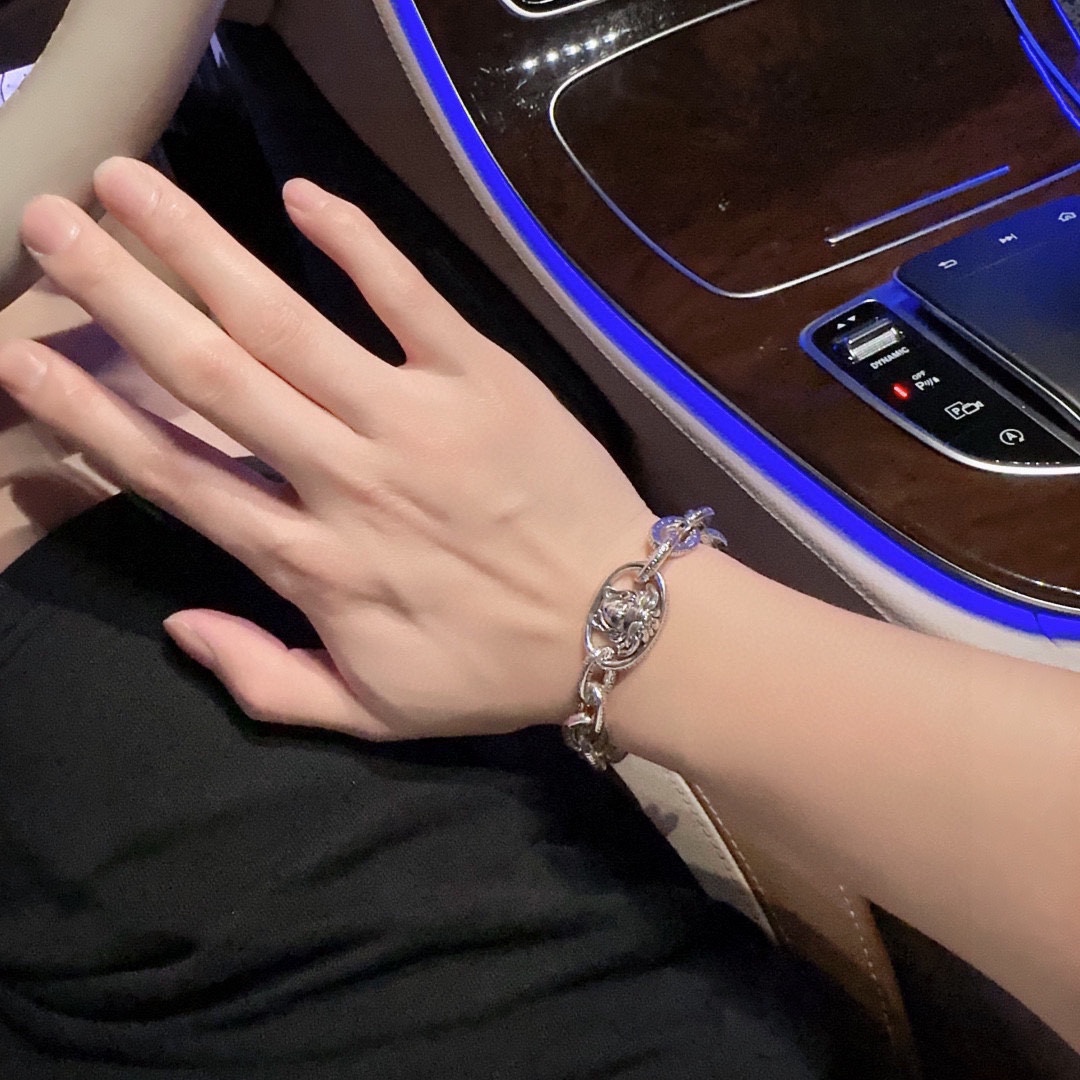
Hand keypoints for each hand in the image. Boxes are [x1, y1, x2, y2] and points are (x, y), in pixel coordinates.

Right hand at [0, 158, 651, 738]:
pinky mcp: (484, 378)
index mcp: (312, 562)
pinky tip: (301, 196)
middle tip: (52, 229)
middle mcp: (347, 479)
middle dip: (121, 299)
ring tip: (130, 187)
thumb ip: (266, 680)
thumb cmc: (496, 669)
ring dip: (201, 250)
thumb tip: (178, 625)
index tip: (22, 358)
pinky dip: (358, 244)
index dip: (90, 416)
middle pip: (212, 378)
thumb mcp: (373, 711)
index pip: (178, 476)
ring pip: (287, 325)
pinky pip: (410, 299)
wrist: (621, 627)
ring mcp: (415, 420)